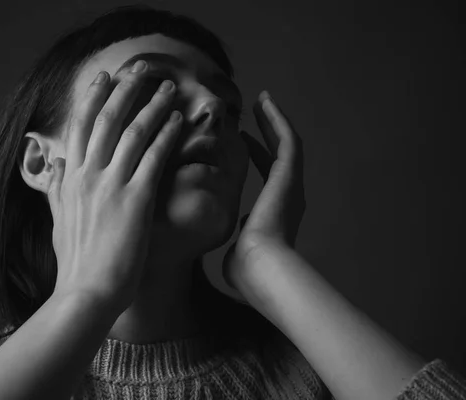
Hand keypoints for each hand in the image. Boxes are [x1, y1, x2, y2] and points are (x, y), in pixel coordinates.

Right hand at [48, 61, 182, 312]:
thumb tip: (56, 164)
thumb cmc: (75, 262)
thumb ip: (58, 189)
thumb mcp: (58, 221)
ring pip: (133, 133)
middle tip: (142, 67)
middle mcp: (88, 175)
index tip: (105, 77)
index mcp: (70, 178)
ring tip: (169, 88)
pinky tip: (180, 121)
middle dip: (126, 89)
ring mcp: (112, 186)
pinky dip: (167, 136)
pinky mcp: (136, 200)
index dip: (93, 98)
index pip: (81, 127)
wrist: (86, 292)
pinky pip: (155, 158)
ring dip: (153, 106)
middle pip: (108, 120)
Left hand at [222, 91, 305, 289]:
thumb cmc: (247, 267)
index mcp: (277, 210)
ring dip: (274, 121)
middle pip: (280, 153)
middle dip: (268, 132)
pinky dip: (278, 121)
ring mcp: (292, 184)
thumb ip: (238, 237)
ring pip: (287, 143)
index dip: (256, 154)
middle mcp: (290, 194)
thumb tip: (233, 237)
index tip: (242, 140)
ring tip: (263, 100)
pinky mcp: (290, 176)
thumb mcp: (239, 246)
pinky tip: (266, 104)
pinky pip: (288, 140)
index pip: (268, 174)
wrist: (261, 267)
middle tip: (257, 112)